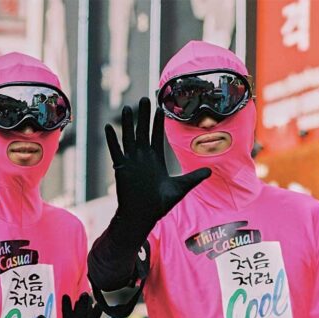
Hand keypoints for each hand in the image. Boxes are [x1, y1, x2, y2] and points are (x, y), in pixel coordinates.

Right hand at [105, 97, 210, 237]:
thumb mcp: (180, 188)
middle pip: (143, 131)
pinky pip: (115, 151)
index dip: (158, 122)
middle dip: (144, 116)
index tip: (161, 107)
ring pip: (129, 137)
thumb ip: (194, 178)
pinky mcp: (121, 168)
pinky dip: (111, 140)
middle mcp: (143, 157)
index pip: (157, 135)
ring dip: (127, 123)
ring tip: (126, 108)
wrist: (143, 216)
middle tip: (145, 99)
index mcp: (156, 159)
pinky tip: (108, 127)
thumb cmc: (160, 205)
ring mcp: (131, 161)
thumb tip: (210, 171)